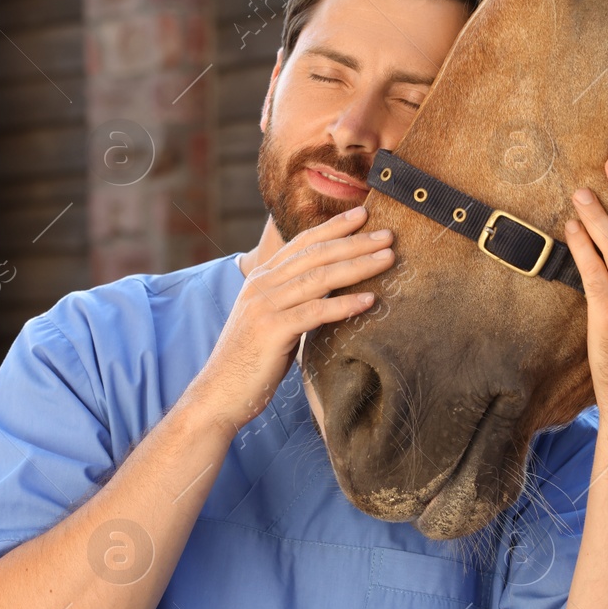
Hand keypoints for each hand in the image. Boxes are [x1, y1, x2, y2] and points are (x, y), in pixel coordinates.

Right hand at [188, 206, 394, 435]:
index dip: (333, 227)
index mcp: (261, 279)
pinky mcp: (272, 331)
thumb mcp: (272, 320)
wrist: (219, 394)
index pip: (302, 244)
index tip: (362, 215)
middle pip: (315, 255)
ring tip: (387, 259)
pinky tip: (369, 300)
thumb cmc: (251, 361)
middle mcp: (262, 285)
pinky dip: (344, 305)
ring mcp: (265, 306)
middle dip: (354, 241)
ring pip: (319, 278)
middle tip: (388, 234)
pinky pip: (315, 312)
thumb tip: (329, 291)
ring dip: (357, 266)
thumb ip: (294, 301)